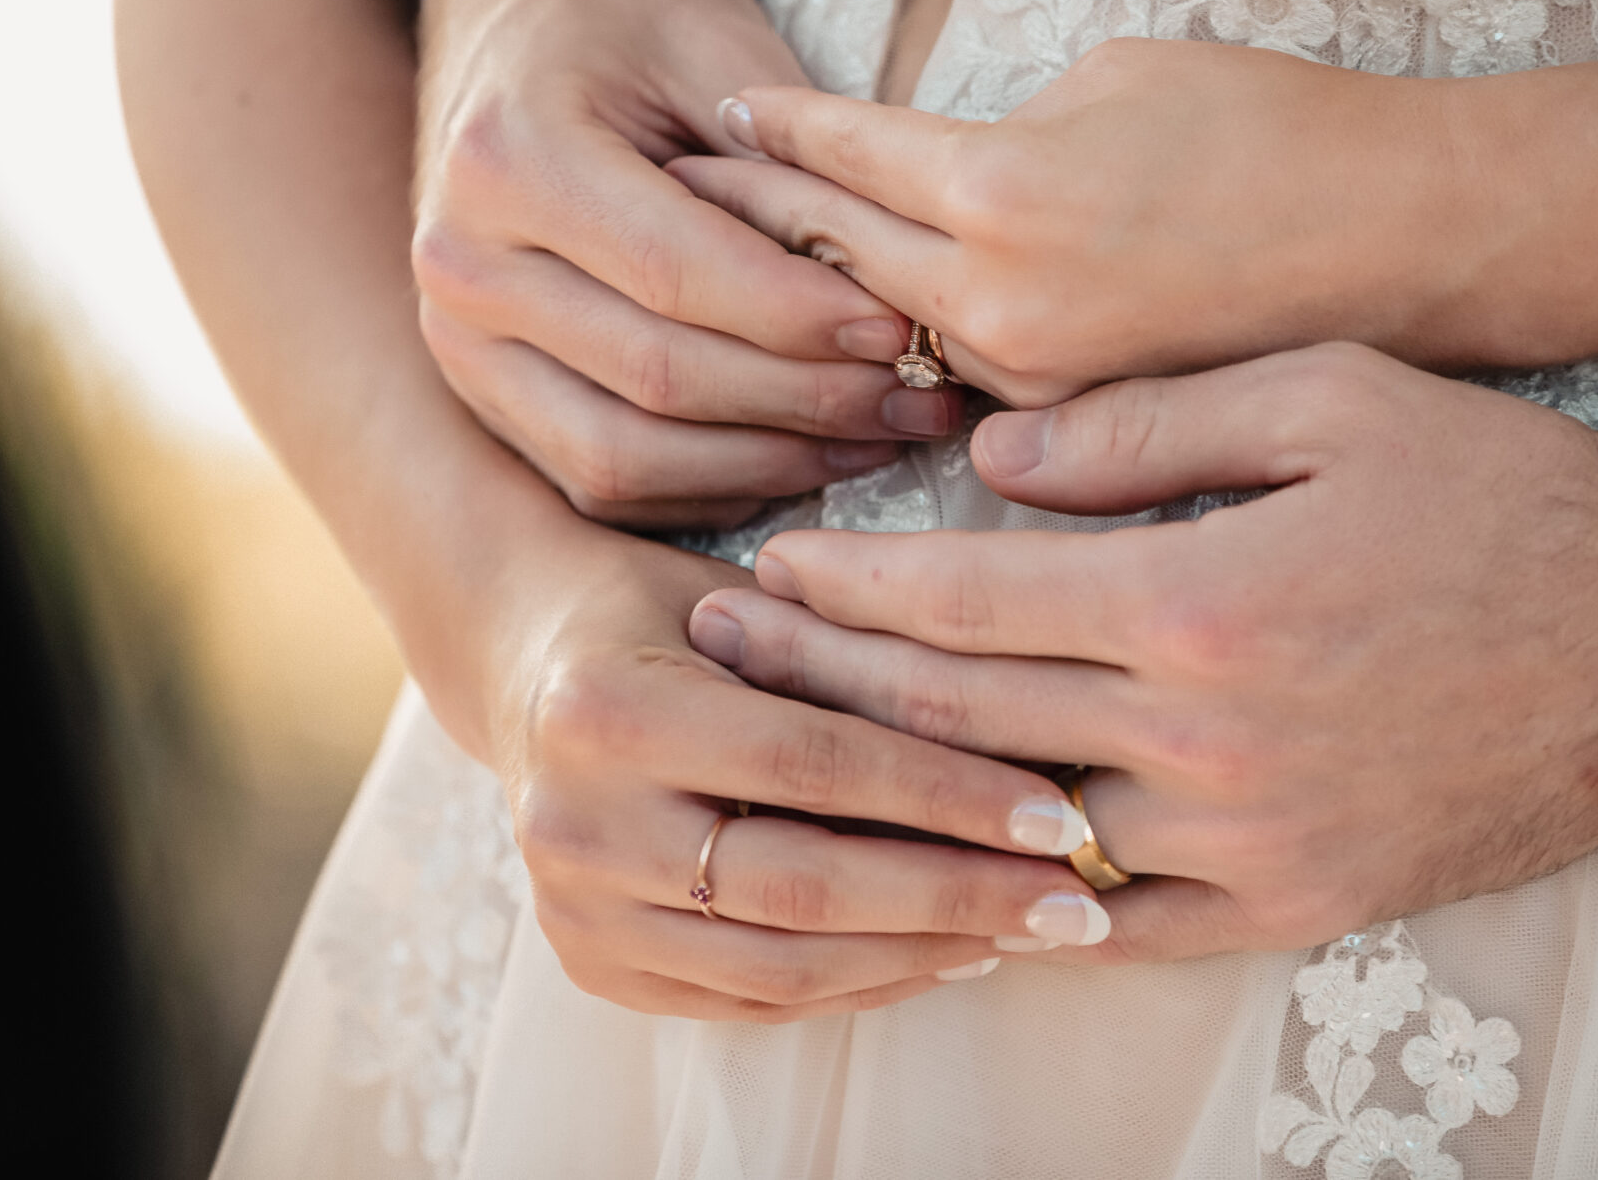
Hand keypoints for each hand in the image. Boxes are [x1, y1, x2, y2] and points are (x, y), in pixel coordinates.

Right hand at [412, 0, 963, 527]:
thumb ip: (785, 154)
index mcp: (511, 158)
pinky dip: (708, 485)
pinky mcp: (482, 391)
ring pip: (621, 454)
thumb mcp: (707, 38)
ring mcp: (459, 340)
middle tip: (922, 395)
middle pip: (655, 375)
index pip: (677, 273)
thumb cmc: (622, 12)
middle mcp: (463, 262)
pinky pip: (597, 478)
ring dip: (766, 461)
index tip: (904, 327)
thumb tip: (894, 278)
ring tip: (879, 436)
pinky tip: (802, 456)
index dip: (800, 315)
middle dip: (805, 399)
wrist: (509, 9)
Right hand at [487, 538, 1115, 1021]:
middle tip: (1072, 901)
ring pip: (779, 967)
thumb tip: (1030, 730)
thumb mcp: (749, 597)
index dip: (948, 793)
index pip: (815, 764)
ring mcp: (572, 908)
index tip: (1060, 812)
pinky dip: (856, 985)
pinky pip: (746, 1001)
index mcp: (607, 706)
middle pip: (802, 887)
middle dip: (957, 896)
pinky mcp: (589, 965)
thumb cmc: (666, 605)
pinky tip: (939, 953)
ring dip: (921, 954)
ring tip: (1023, 930)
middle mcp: (573, 820)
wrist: (525, 655)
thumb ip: (852, 660)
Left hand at [667, 38, 1466, 406]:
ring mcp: (1040, 388)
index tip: (716, 116)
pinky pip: (960, 395)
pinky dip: (905, 362)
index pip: (836, 158)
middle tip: (667, 198)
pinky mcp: (1083, 436)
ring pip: (881, 346)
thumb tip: (920, 175)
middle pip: (826, 264)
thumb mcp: (1117, 76)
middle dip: (744, 225)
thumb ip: (989, 135)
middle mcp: (1000, 306)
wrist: (1419, 242)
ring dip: (807, 309)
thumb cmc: (1283, 130)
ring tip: (730, 279)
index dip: (768, 134)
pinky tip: (862, 347)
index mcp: (1001, 190)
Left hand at [687, 345, 1597, 960]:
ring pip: (1014, 829)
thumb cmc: (1493, 489)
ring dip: (892, 794)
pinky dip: (1017, 903)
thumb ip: (1142, 427)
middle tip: (720, 658)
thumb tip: (986, 462)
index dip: (842, 589)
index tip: (761, 569)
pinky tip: (941, 873)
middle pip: (957, 722)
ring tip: (797, 756)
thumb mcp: (1325, 394)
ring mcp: (1245, 843)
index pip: (960, 605)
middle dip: (820, 686)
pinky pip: (1116, 927)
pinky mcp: (1292, 906)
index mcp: (1198, 602)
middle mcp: (1204, 742)